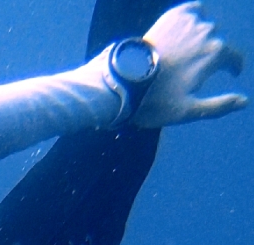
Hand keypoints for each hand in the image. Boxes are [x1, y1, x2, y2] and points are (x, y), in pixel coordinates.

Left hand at [136, 4, 245, 126]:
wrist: (126, 81)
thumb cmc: (157, 101)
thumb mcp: (188, 110)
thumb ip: (218, 106)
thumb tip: (244, 102)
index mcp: (216, 54)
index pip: (233, 58)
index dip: (233, 67)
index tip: (231, 72)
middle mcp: (208, 32)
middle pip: (217, 43)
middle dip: (211, 55)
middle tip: (195, 69)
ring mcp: (191, 21)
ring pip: (206, 27)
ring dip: (202, 38)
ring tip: (187, 53)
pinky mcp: (174, 15)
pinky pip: (194, 10)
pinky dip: (194, 18)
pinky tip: (187, 29)